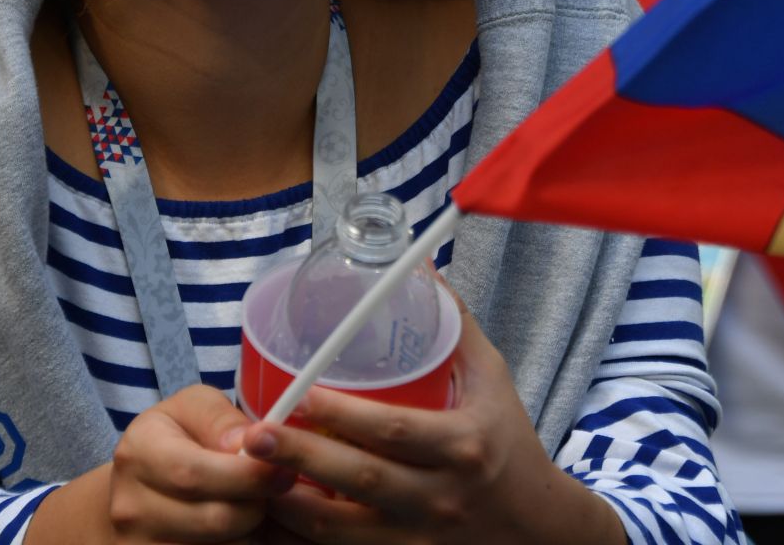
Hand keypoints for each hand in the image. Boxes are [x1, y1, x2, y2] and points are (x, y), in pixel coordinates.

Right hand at [107, 384, 295, 542]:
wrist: (141, 489)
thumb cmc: (176, 438)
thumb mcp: (194, 409)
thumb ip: (221, 419)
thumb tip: (248, 443)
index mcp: (137, 453)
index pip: (194, 474)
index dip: (247, 476)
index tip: (284, 469)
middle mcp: (130, 506)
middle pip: (214, 520)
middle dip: (258, 506)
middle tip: (278, 491)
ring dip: (251, 531)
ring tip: (256, 506)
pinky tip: (242, 528)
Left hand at [245, 308, 624, 544]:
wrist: (536, 526)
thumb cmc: (508, 440)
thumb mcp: (492, 379)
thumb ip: (455, 325)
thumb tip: (419, 266)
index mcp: (463, 445)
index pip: (396, 431)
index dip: (344, 415)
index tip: (299, 396)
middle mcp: (441, 496)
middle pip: (362, 480)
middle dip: (302, 460)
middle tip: (253, 437)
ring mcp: (420, 537)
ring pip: (344, 530)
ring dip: (291, 508)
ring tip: (248, 480)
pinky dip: (306, 539)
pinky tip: (273, 518)